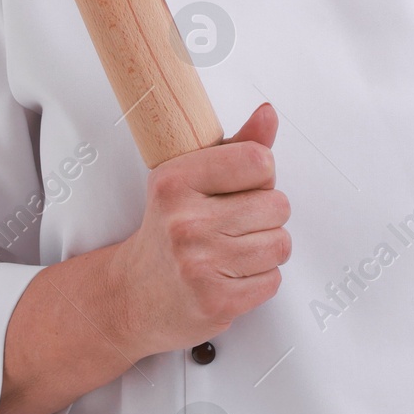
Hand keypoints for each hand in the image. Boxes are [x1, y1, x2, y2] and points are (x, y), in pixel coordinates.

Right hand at [109, 102, 290, 358]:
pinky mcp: (215, 301)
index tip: (239, 188)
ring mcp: (198, 264)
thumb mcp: (193, 178)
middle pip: (278, 205)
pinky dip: (259, 280)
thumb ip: (238, 146)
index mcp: (176, 180)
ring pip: (280, 244)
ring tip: (233, 250)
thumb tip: (268, 112)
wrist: (132, 295)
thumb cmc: (168, 230)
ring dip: (266, 249)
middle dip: (266, 216)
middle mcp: (184, 221)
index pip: (259, 161)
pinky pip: (272, 280)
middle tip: (233, 224)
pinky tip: (230, 276)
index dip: (260, 176)